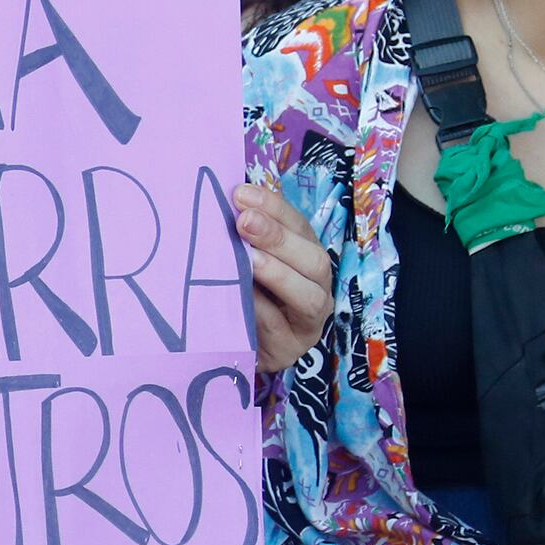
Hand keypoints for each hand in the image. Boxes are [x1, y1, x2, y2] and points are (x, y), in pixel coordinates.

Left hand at [233, 180, 333, 374]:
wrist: (234, 349)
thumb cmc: (243, 295)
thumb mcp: (246, 261)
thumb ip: (245, 237)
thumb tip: (227, 200)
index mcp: (307, 257)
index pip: (300, 226)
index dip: (274, 208)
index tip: (241, 194)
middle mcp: (318, 288)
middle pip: (314, 260)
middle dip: (279, 239)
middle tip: (244, 221)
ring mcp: (309, 323)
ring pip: (308, 297)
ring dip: (278, 274)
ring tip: (249, 259)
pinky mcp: (290, 351)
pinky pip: (278, 328)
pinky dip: (259, 310)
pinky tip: (240, 296)